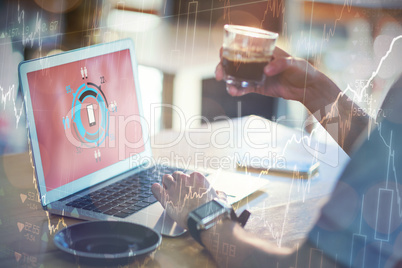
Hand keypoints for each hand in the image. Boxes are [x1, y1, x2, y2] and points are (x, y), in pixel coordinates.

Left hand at [151, 171, 227, 228]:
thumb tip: (218, 193)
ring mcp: (174, 187)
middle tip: (177, 190)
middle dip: (176, 182)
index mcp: (197, 177)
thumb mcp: (221, 198)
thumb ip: (218, 193)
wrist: (205, 220)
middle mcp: (184, 179)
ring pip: (165, 178)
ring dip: (166, 184)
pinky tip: (157, 191)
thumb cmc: (213, 211)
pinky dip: (155, 189)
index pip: (188, 175)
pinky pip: (155, 188)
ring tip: (167, 190)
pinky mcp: (165, 197)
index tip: (188, 189)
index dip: (187, 183)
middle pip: (176, 175)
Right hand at [215, 47, 338, 112]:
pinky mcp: (258, 86)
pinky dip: (238, 90)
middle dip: (224, 67)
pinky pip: (244, 88)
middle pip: (235, 62)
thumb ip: (280, 64)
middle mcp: (257, 61)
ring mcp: (256, 74)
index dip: (230, 49)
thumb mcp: (294, 63)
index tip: (222, 53)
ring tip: (229, 88)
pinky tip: (234, 92)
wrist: (307, 88)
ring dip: (229, 81)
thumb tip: (266, 70)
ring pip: (237, 76)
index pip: (244, 46)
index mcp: (264, 51)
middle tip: (219, 75)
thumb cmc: (302, 70)